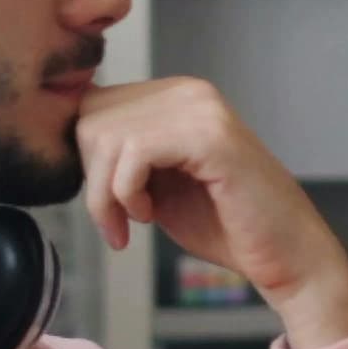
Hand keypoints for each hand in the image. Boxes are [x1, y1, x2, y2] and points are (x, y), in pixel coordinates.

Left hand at [74, 77, 347, 348]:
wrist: (286, 256)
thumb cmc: (227, 226)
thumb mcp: (157, 182)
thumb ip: (121, 157)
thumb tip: (61, 141)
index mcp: (177, 97)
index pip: (92, 107)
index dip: (87, 163)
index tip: (110, 208)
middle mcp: (189, 92)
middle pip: (89, 117)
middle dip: (92, 179)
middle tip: (119, 222)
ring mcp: (201, 109)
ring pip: (105, 135)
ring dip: (107, 193)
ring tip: (135, 222)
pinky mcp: (210, 136)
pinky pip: (133, 152)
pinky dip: (126, 193)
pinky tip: (150, 216)